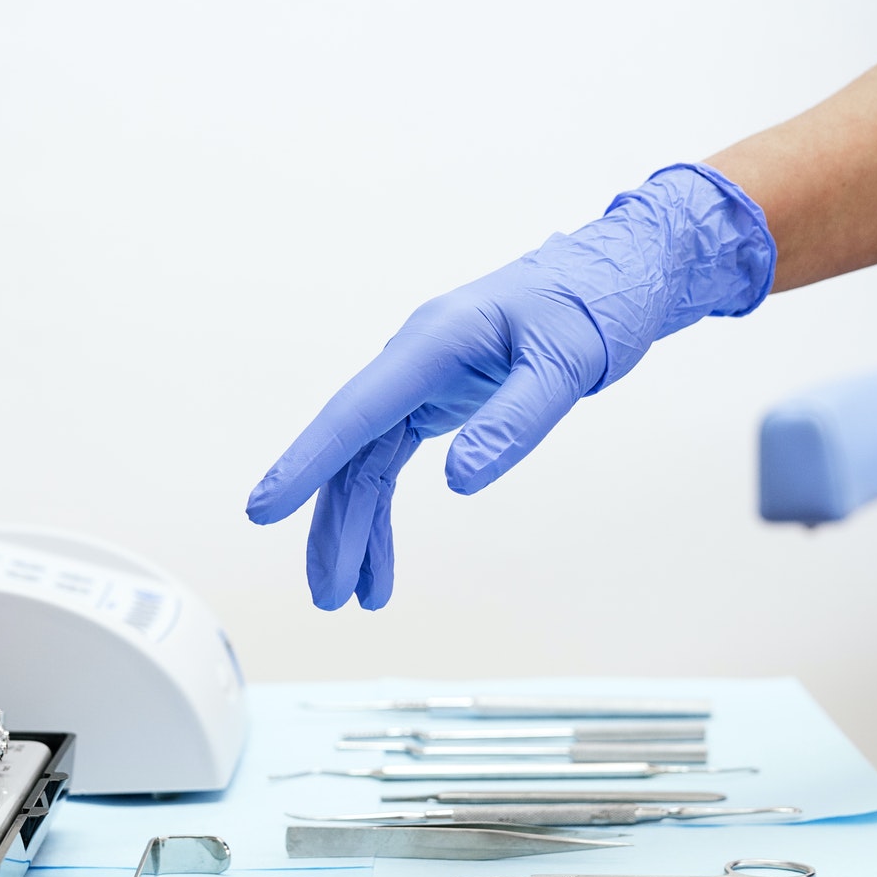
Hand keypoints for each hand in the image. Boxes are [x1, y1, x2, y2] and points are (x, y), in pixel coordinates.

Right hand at [246, 163, 774, 609]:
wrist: (612, 277)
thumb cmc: (591, 308)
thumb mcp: (565, 366)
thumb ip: (513, 422)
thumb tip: (459, 483)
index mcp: (434, 343)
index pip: (356, 411)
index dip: (307, 462)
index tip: (264, 508)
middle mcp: (413, 360)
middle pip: (351, 450)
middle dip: (331, 524)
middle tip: (326, 597)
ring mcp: (419, 381)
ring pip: (364, 464)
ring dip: (353, 530)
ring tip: (352, 600)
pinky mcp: (435, 400)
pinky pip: (389, 462)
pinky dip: (382, 515)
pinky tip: (379, 566)